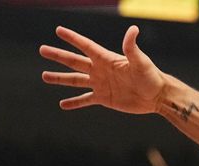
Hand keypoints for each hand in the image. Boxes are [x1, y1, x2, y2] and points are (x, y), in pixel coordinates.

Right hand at [40, 25, 165, 113]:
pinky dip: (74, 102)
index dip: (72, 38)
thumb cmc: (151, 76)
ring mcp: (100, 84)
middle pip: (74, 61)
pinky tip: (63, 104)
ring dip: (60, 79)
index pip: (85, 46)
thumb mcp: (141, 61)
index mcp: (106, 59)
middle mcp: (100, 70)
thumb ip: (132, 47)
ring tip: (44, 76)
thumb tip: (133, 29)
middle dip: (58, 56)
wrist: (156, 96)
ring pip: (75, 80)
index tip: (59, 30)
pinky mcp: (103, 98)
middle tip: (42, 49)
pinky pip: (85, 99)